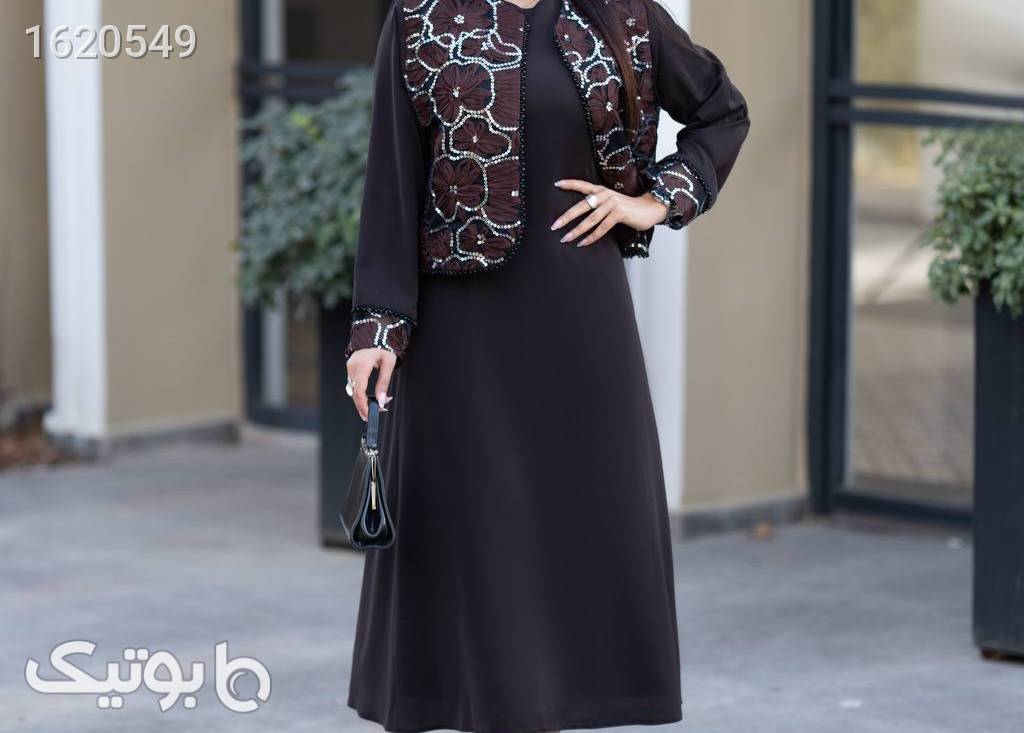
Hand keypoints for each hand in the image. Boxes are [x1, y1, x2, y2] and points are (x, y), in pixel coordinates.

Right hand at [346, 348, 395, 420]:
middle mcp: (352, 367)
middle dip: (363, 406)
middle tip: (372, 415)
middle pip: (354, 393)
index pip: (359, 392)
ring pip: (353, 390)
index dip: (363, 406)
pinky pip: (353, 384)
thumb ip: (384, 383)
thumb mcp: (388, 364)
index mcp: (362, 366)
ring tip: (373, 408)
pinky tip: (368, 398)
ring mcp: (350, 367)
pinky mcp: (351, 367)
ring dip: (361, 400)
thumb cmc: (384, 345)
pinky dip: (360, 392)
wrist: (376, 330)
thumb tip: (382, 401)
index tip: (369, 415)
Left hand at [551, 179, 668, 246]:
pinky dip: (591, 237)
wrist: (649, 209)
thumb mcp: (612, 202)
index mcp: (602, 190)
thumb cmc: (628, 208)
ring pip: (590, 220)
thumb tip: (581, 215)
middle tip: (554, 225)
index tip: (556, 184)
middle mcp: (606, 195)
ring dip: (577, 231)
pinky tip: (582, 243)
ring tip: (565, 238)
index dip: (570, 184)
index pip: (583, 185)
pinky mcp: (619, 214)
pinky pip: (602, 228)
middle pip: (582, 206)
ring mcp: (613, 204)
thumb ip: (598, 205)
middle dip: (566, 217)